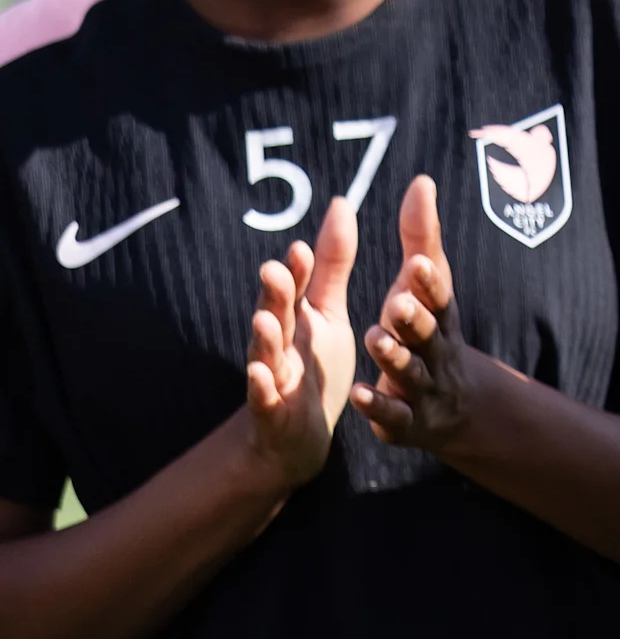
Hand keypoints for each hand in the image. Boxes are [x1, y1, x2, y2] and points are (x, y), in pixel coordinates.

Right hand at [239, 197, 358, 485]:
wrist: (299, 434)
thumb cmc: (313, 365)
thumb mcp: (325, 313)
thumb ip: (330, 265)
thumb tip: (339, 205)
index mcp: (295, 318)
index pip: (295, 288)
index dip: (298, 270)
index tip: (302, 247)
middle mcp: (279, 343)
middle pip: (275, 314)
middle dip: (275, 294)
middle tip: (275, 270)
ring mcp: (274, 377)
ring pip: (266, 354)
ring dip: (264, 337)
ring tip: (263, 320)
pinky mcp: (274, 411)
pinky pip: (266, 399)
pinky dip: (262, 388)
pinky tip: (261, 378)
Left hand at [355, 175, 490, 454]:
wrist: (454, 409)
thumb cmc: (427, 333)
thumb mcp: (423, 288)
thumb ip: (421, 237)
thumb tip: (421, 181)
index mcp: (439, 317)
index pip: (439, 297)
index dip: (429, 283)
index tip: (416, 263)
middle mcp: (436, 352)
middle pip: (428, 335)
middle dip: (414, 319)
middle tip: (397, 301)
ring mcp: (424, 388)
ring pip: (411, 373)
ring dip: (395, 357)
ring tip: (375, 338)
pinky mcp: (407, 422)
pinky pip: (394, 415)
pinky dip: (379, 407)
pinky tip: (359, 394)